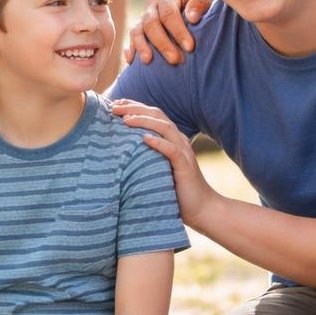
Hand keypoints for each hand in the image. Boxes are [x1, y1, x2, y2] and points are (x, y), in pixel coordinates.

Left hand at [111, 100, 216, 224]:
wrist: (201, 209)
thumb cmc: (176, 190)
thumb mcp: (157, 167)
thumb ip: (145, 155)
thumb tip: (119, 150)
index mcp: (172, 138)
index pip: (153, 115)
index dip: (134, 107)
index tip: (114, 104)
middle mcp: (178, 140)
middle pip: (157, 115)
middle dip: (134, 108)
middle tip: (114, 107)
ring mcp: (183, 151)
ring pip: (164, 127)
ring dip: (144, 121)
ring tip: (125, 119)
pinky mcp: (185, 165)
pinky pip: (172, 150)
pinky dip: (158, 142)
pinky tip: (144, 138)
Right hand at [124, 0, 213, 65]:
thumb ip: (202, 2)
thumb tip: (192, 17)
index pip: (169, 12)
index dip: (178, 30)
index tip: (190, 47)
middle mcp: (153, 2)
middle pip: (151, 23)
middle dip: (162, 43)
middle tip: (175, 60)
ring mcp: (145, 14)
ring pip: (138, 30)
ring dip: (142, 46)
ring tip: (148, 62)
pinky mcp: (141, 26)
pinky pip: (133, 37)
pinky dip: (131, 48)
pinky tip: (132, 61)